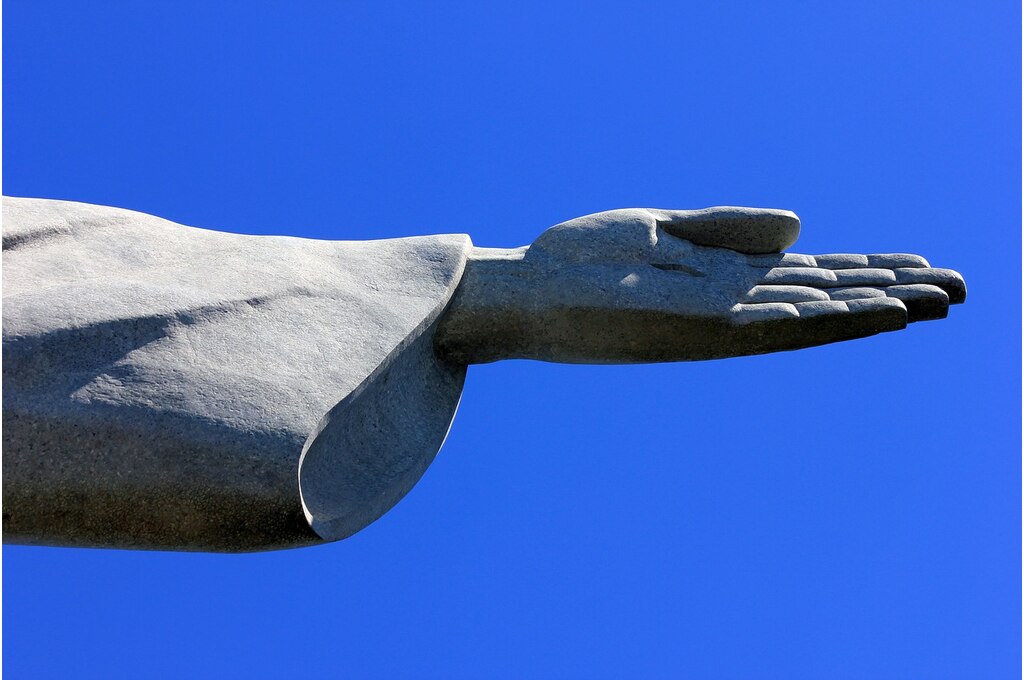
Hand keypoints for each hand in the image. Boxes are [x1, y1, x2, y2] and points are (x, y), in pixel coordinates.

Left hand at [435, 207, 965, 363]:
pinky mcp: (698, 326)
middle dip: (889, 294)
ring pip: (814, 316)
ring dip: (876, 308)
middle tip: (961, 290)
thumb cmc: (582, 262)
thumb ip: (727, 227)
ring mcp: (718, 320)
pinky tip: (874, 308)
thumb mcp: (660, 227)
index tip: (919, 267)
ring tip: (937, 300)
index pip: (808, 278)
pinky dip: (830, 317)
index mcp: (722, 282)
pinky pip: (777, 323)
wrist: (521, 292)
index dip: (865, 272)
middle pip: (824, 300)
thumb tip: (801, 227)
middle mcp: (729, 308)